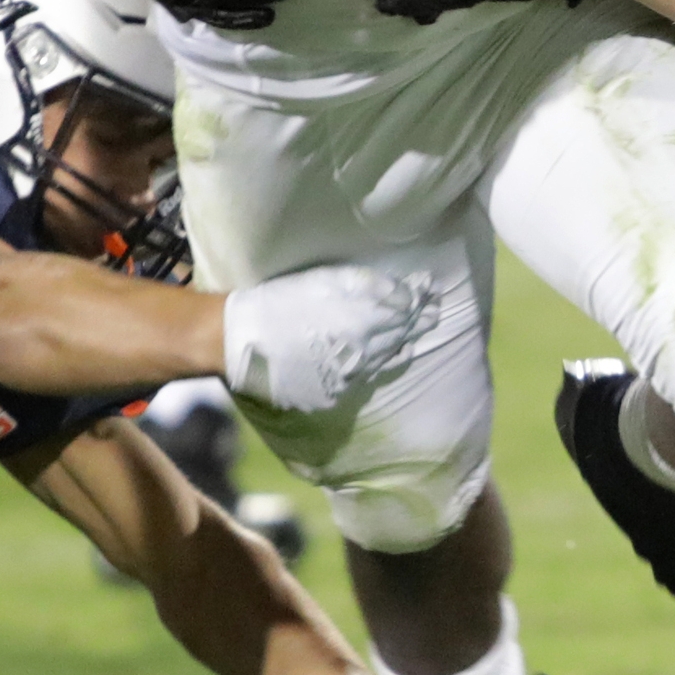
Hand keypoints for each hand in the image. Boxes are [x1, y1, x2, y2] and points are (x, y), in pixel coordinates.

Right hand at [220, 263, 441, 412]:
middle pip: (398, 336)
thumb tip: (406, 293)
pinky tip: (381, 357)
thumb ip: (369, 287)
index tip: (432, 293)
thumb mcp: (325, 281)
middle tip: (433, 313)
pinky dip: (376, 364)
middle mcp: (361, 353)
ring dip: (401, 344)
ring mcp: (347, 377)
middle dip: (417, 322)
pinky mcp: (332, 393)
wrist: (241, 340)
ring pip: (384, 359)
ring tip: (414, 335)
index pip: (402, 312)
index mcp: (361, 322)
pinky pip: (363, 376)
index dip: (419, 302)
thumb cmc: (280, 301)